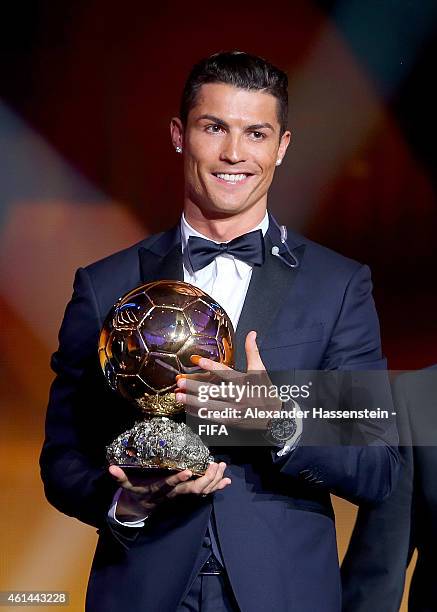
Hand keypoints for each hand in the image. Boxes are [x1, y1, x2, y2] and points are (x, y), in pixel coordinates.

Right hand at [109, 462, 230, 521]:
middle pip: (192, 489)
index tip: (189, 470)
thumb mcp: (126, 486)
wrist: (142, 508)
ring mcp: (182, 496)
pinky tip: (227, 481)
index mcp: (159, 490)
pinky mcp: (187, 495)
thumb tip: (110, 468)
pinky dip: (216, 487)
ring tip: (222, 466)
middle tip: (215, 464)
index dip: (179, 479)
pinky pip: (204, 493)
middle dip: (205, 478)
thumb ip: (120, 477)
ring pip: (201, 491)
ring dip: (213, 480)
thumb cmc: (136, 492)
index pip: (170, 485)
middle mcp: (173, 494)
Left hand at [175, 330, 281, 429]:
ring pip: (209, 405)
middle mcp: (237, 396)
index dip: (210, 365)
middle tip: (180, 381)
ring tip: (178, 395)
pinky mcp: (230, 420)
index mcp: (244, 382)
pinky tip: (187, 408)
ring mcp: (233, 410)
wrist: (275, 417)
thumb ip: (252, 351)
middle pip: (213, 391)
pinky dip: (198, 412)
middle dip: (195, 386)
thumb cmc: (266, 391)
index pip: (225, 372)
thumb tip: (251, 333)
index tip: (196, 360)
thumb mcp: (260, 370)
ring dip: (192, 400)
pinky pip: (211, 417)